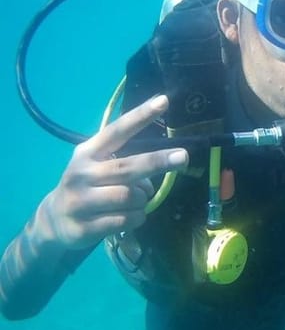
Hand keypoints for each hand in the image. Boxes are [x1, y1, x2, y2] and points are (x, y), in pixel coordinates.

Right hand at [35, 96, 188, 250]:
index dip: (140, 116)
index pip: (116, 131)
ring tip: (137, 201)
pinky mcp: (84, 227)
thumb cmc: (89, 186)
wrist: (55, 221)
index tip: (164, 101)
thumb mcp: (98, 167)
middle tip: (184, 157)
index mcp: (87, 153)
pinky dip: (137, 217)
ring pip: (131, 197)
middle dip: (158, 161)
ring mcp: (80, 201)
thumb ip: (125, 164)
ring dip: (143, 199)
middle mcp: (81, 174)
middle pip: (128, 167)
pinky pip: (126, 220)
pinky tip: (130, 216)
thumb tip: (152, 177)